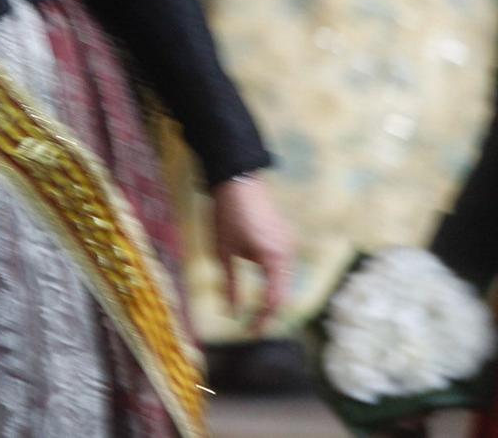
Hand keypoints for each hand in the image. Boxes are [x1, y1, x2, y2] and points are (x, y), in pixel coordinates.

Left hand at [211, 173, 292, 332]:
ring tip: (257, 314)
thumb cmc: (226, 214)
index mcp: (275, 258)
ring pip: (286, 282)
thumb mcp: (223, 251)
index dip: (264, 320)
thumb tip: (232, 313)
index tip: (252, 334)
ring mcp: (290, 246)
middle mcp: (289, 254)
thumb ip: (230, 284)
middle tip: (254, 328)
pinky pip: (284, 269)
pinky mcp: (286, 240)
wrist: (237, 180)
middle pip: (285, 294)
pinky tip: (262, 291)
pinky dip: (275, 284)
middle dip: (271, 313)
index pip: (275, 301)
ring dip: (274, 299)